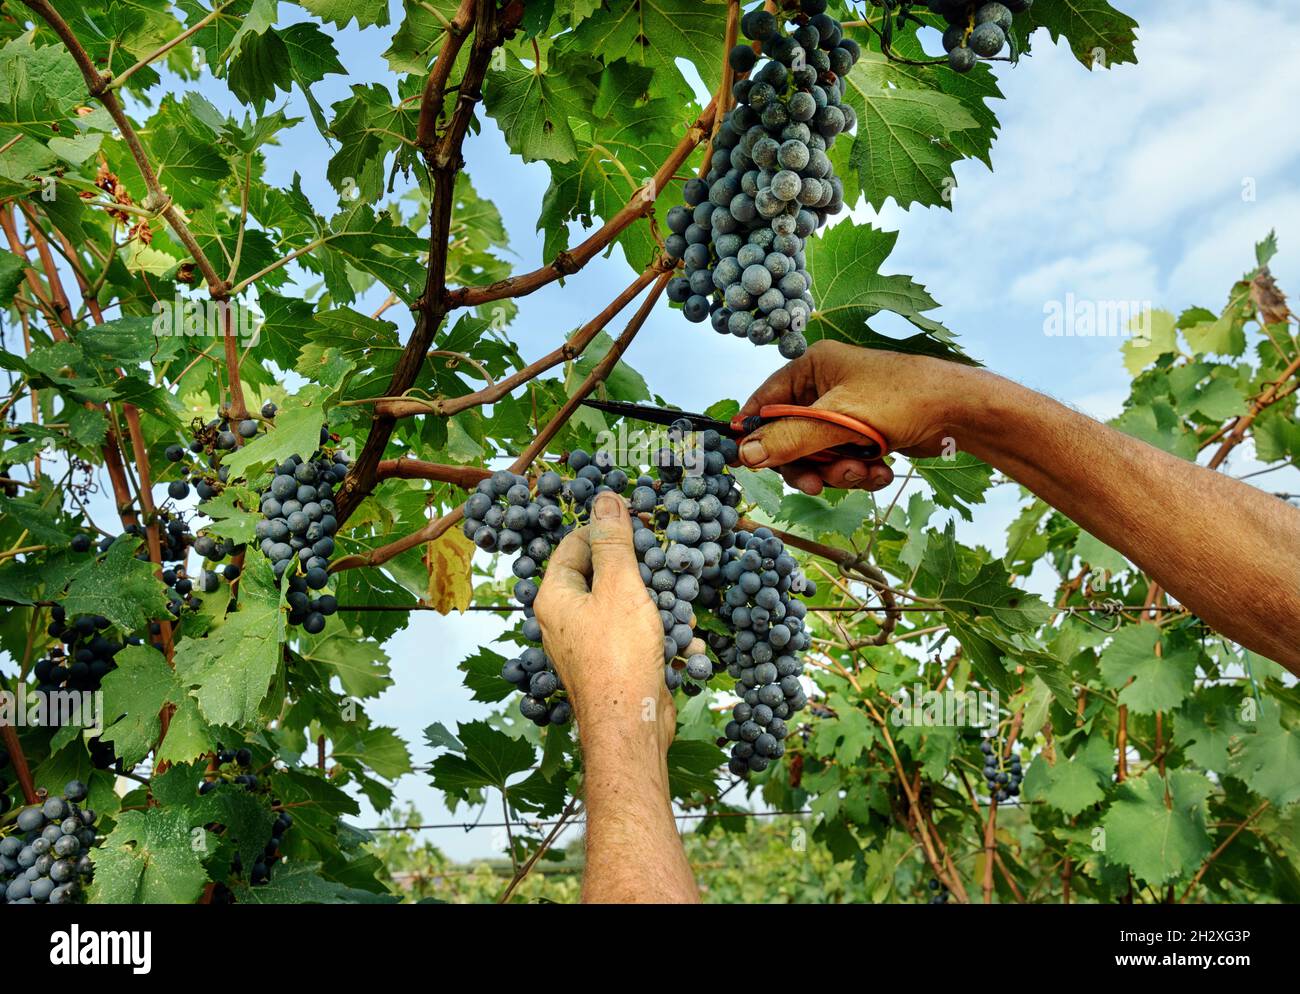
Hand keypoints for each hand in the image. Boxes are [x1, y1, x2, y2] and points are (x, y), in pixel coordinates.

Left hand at [533, 491, 674, 752]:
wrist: (630, 726)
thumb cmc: (618, 655)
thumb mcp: (620, 587)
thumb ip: (614, 542)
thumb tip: (604, 498)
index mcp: (555, 596)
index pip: (574, 544)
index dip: (607, 528)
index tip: (642, 524)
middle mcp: (564, 619)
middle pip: (602, 575)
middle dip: (640, 570)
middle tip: (667, 561)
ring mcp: (588, 645)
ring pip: (625, 607)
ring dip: (658, 605)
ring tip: (681, 609)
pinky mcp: (612, 665)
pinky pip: (636, 638)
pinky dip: (661, 637)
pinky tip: (686, 644)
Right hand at [737, 340, 979, 494]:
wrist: (960, 411)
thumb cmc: (901, 400)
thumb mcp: (838, 422)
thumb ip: (789, 440)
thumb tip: (745, 456)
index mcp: (812, 367)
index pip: (765, 402)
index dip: (755, 434)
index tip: (748, 463)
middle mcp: (825, 386)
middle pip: (790, 437)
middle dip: (809, 464)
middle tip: (818, 484)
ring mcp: (845, 411)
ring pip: (818, 455)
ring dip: (839, 471)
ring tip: (864, 472)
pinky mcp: (863, 433)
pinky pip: (843, 460)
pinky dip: (859, 471)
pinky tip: (881, 471)